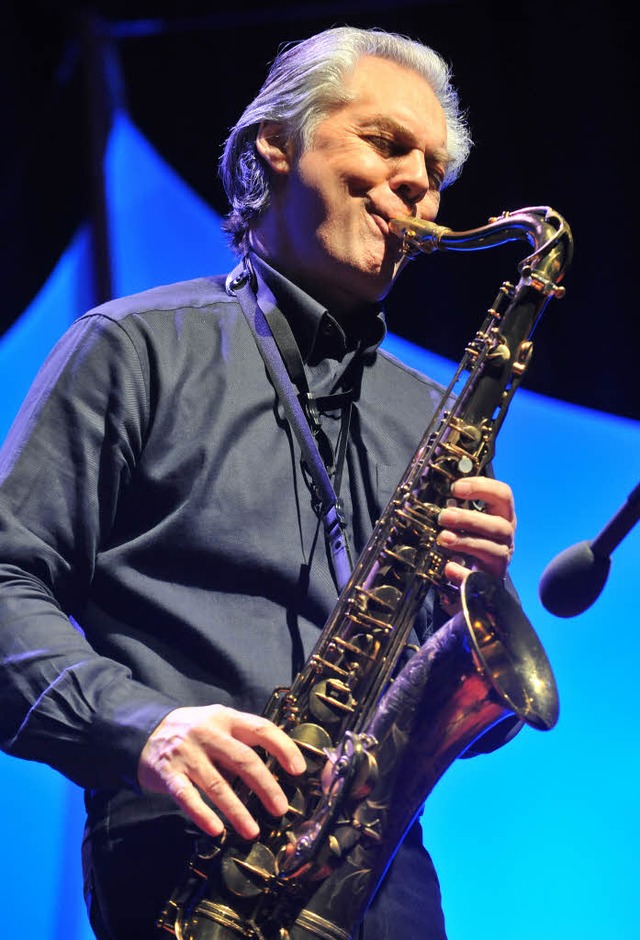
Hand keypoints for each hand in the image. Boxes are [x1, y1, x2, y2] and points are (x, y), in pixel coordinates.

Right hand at [138, 704, 305, 840]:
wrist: (145, 731)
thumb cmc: (193, 732)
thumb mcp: (218, 724)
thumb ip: (241, 740)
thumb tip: (277, 768)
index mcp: (226, 718)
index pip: (261, 729)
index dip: (282, 748)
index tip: (298, 769)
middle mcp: (208, 733)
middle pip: (243, 759)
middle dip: (265, 786)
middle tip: (280, 808)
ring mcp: (187, 753)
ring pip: (217, 783)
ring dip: (237, 810)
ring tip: (252, 830)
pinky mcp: (167, 773)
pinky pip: (187, 796)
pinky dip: (202, 814)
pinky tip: (216, 830)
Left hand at [436, 476, 515, 585]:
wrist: (479, 581)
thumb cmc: (471, 541)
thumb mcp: (469, 522)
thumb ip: (458, 507)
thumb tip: (434, 493)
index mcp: (501, 516)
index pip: (503, 495)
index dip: (482, 487)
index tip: (455, 488)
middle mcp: (505, 537)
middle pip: (499, 525)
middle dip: (469, 519)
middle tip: (444, 516)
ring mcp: (500, 559)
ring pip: (491, 549)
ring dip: (465, 541)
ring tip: (443, 538)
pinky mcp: (490, 581)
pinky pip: (479, 579)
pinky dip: (463, 573)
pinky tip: (449, 567)